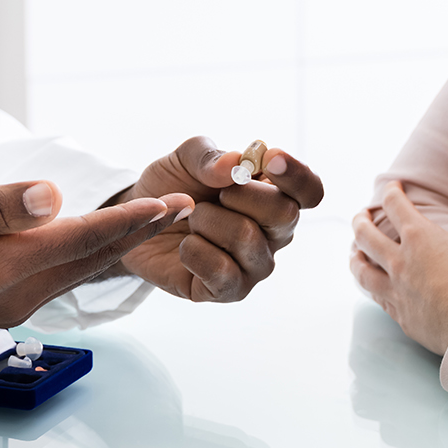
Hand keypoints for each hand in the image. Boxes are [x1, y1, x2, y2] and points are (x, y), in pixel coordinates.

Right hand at [0, 181, 190, 370]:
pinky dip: (89, 259)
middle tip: (188, 207)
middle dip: (141, 232)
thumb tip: (53, 196)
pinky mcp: (2, 309)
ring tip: (157, 221)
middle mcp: (16, 294)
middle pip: (93, 259)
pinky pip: (60, 281)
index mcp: (2, 266)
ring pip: (79, 273)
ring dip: (119, 247)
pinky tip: (99, 246)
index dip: (133, 219)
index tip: (174, 203)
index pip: (84, 238)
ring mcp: (11, 307)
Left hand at [115, 136, 324, 301]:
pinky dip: (195, 251)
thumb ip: (208, 156)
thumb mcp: (184, 159)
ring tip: (193, 219)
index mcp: (274, 195)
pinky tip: (187, 245)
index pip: (310, 191)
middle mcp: (273, 233)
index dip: (297, 175)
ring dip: (208, 220)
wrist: (138, 221)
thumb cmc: (174, 188)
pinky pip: (223, 272)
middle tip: (215, 193)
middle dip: (242, 195)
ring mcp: (255, 264)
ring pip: (247, 237)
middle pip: (286, 214)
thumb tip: (234, 164)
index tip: (270, 158)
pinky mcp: (230, 290)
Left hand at [349, 183, 447, 353]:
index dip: (392, 190)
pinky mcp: (401, 316)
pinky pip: (378, 299)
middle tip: (360, 215)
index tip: (393, 186)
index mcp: (419, 237)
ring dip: (355, 258)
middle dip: (360, 220)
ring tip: (354, 253)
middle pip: (365, 235)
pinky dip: (374, 290)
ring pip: (362, 271)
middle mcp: (400, 261)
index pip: (395, 204)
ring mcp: (396, 290)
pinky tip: (374, 289)